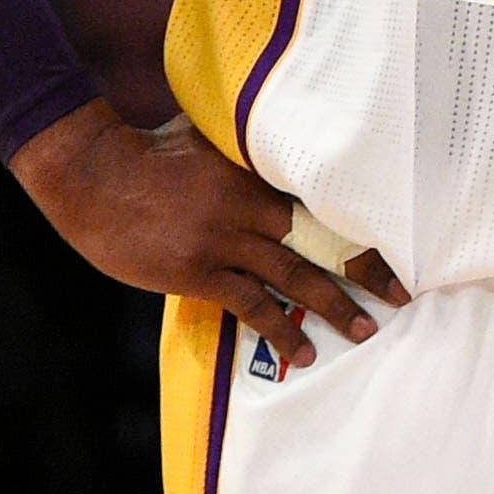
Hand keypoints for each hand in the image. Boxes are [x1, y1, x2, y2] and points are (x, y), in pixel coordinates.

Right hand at [10, 100, 405, 367]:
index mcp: (256, 172)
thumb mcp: (207, 140)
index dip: (360, 227)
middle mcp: (248, 207)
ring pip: (291, 277)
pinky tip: (301, 352)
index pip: (323, 202)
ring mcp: (222, 241)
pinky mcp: (196, 271)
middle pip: (320, 240)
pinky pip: (249, 304)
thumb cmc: (149, 152)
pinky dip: (278, 329)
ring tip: (363, 331)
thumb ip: (246, 150)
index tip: (395, 245)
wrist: (92, 175)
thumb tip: (281, 142)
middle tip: (401, 296)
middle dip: (363, 271)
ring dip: (331, 306)